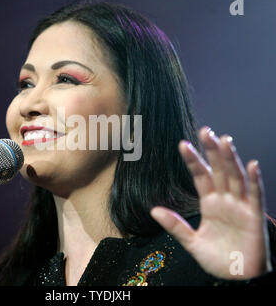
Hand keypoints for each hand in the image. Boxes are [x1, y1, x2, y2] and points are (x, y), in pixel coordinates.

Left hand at [150, 126, 271, 279]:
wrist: (236, 278)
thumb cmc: (217, 259)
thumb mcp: (191, 242)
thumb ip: (175, 225)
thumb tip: (153, 210)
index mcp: (210, 203)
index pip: (201, 176)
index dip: (193, 160)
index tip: (183, 144)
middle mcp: (225, 200)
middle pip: (219, 170)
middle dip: (212, 150)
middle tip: (205, 130)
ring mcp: (240, 206)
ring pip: (235, 177)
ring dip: (231, 159)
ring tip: (224, 140)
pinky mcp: (254, 216)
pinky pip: (255, 196)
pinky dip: (254, 181)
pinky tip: (251, 165)